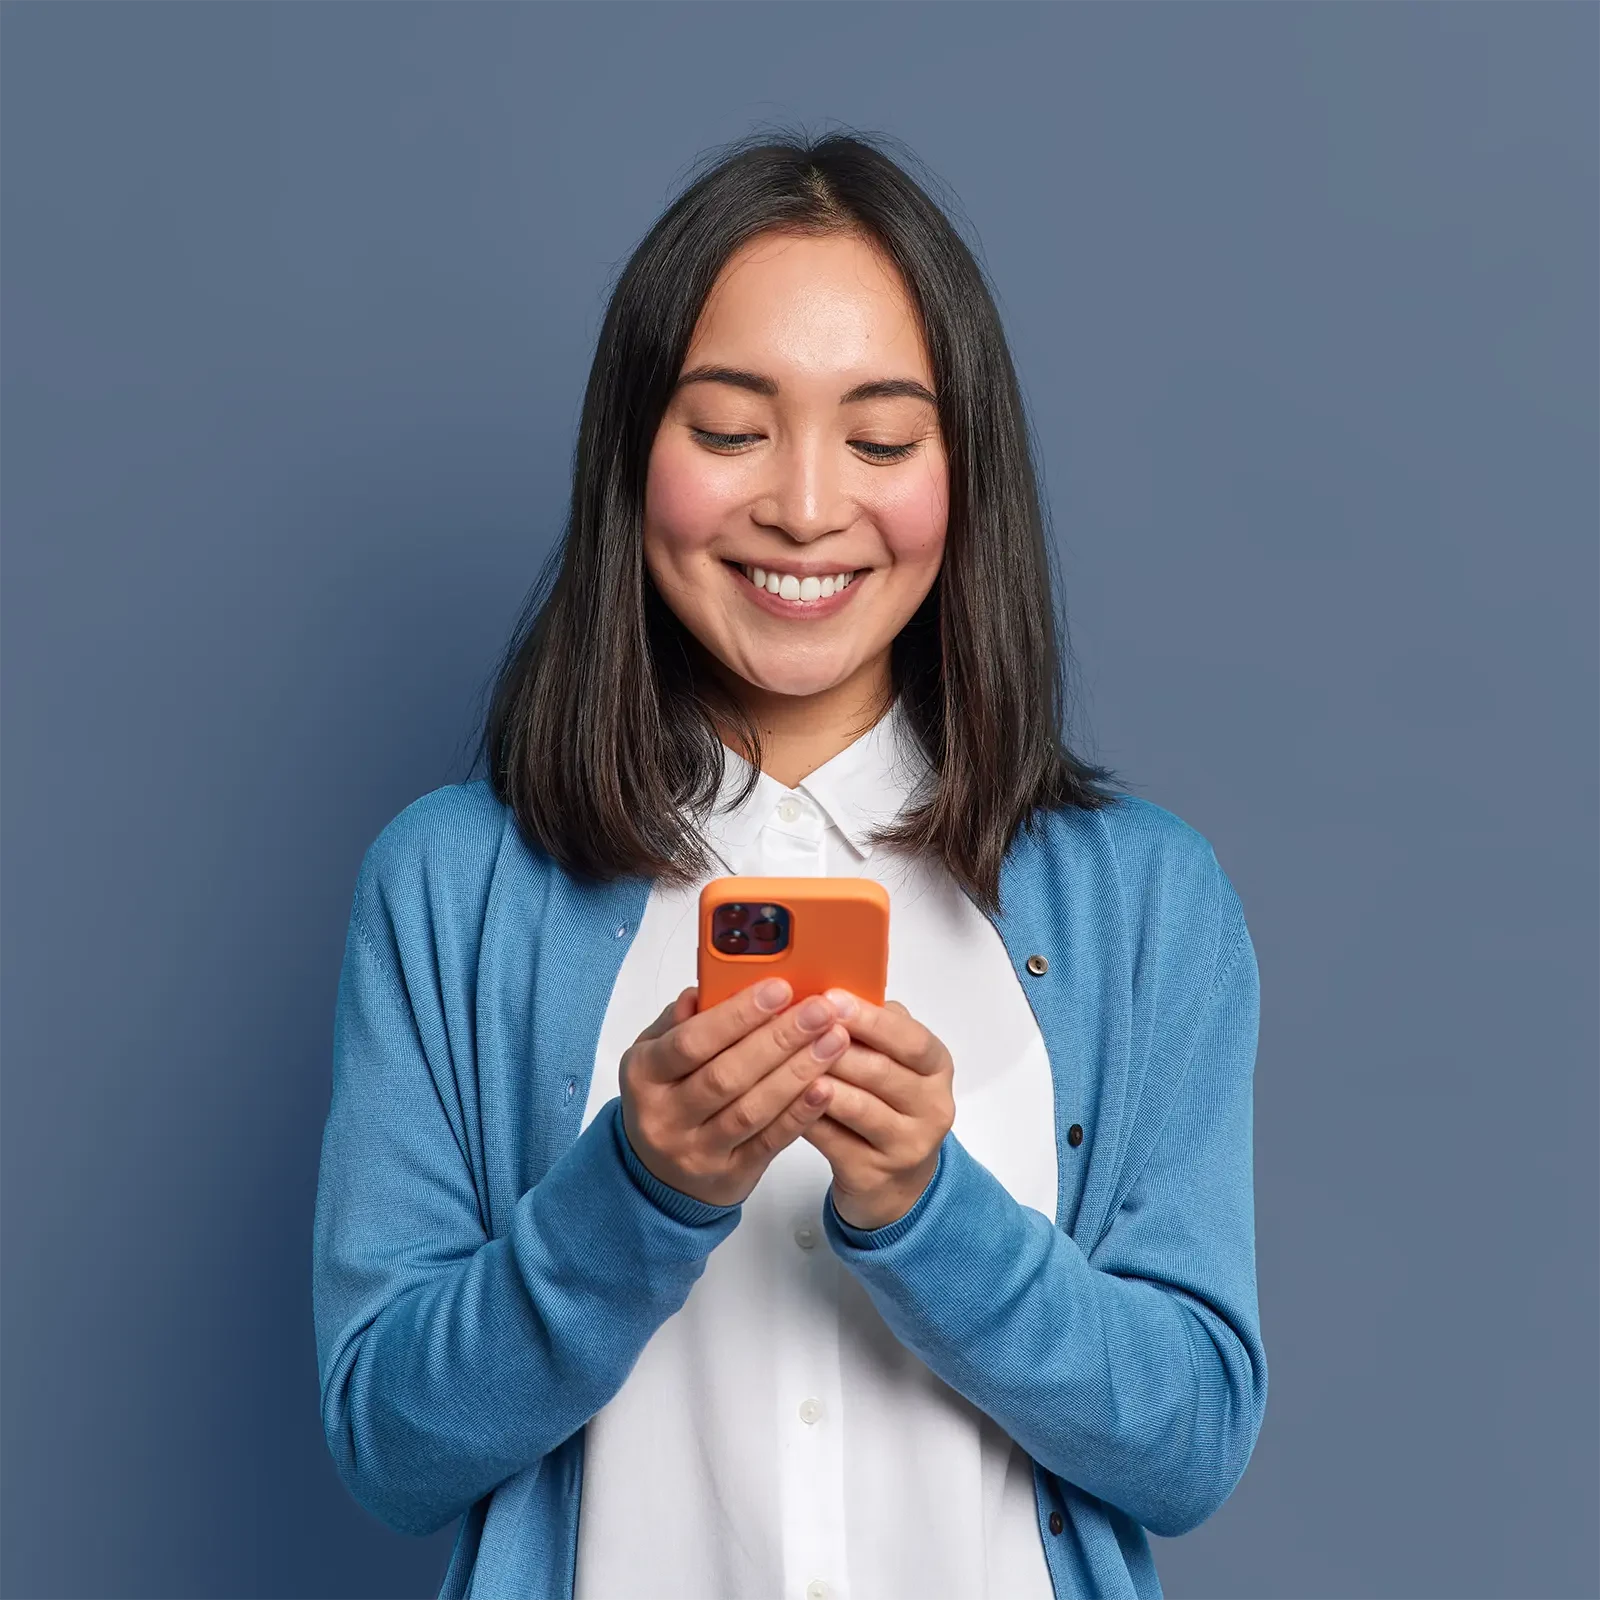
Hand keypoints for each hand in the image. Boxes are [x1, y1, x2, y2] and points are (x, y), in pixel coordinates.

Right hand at [618, 978, 847, 1208]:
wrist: (658, 1175)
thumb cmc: (665, 1098)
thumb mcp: (655, 1055)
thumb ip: (679, 1021)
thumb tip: (703, 990)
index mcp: (644, 1074)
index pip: (691, 1041)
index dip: (737, 1014)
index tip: (779, 989)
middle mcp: (666, 1115)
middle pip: (727, 1075)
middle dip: (780, 1038)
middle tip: (820, 1010)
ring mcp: (697, 1150)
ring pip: (752, 1109)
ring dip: (797, 1072)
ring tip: (833, 1040)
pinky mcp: (730, 1175)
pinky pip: (770, 1142)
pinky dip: (800, 1113)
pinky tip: (825, 1087)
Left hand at [802, 991, 955, 1231]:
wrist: (897, 1184)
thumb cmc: (887, 1107)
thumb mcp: (894, 1064)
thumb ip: (875, 1030)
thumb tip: (831, 994)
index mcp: (936, 1069)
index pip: (911, 1040)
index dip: (871, 1020)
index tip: (832, 1000)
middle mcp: (931, 1107)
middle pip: (882, 1072)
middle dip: (835, 1046)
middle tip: (797, 1026)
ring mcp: (906, 1145)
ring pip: (858, 1107)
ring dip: (819, 1079)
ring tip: (785, 1061)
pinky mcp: (874, 1174)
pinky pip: (833, 1140)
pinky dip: (805, 1117)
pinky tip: (781, 1100)